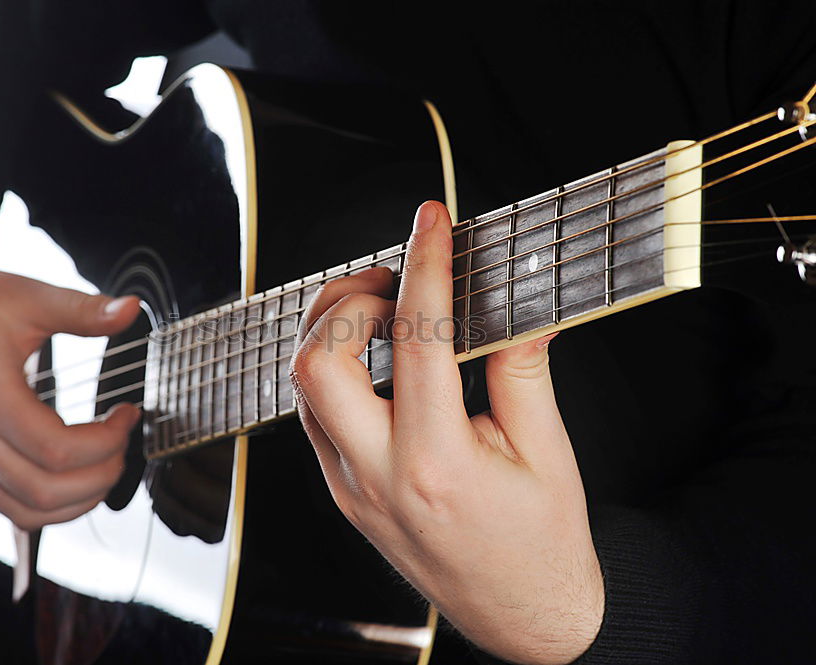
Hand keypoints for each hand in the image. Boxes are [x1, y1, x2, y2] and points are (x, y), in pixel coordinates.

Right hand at [0, 255, 142, 529]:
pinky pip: (10, 507)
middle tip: (123, 442)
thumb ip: (83, 309)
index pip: (57, 450)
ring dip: (79, 500)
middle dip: (101, 475)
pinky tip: (77, 477)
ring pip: (27, 512)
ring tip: (106, 464)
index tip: (126, 414)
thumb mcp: (28, 297)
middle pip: (45, 491)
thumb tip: (132, 309)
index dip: (107, 441)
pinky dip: (51, 506)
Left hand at [290, 202, 602, 663]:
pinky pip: (315, 418)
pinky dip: (335, 372)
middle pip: (316, 364)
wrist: (524, 619)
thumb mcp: (547, 452)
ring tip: (384, 314)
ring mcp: (351, 490)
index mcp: (437, 464)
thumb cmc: (541, 546)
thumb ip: (523, 368)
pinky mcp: (344, 496)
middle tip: (393, 282)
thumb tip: (518, 302)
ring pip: (301, 390)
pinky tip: (377, 361)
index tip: (430, 221)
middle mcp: (378, 477)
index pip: (416, 340)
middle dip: (346, 303)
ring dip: (333, 335)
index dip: (423, 266)